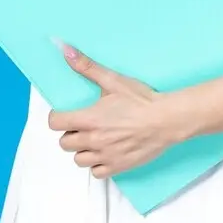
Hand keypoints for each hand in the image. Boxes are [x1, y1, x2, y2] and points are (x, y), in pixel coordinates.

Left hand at [47, 43, 184, 178]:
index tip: (65, 114)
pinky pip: (96, 173)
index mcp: (89, 119)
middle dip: (70, 133)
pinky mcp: (119, 167)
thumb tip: (65, 50)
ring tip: (94, 139)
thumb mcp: (112, 80)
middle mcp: (94, 140)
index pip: (55, 123)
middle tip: (83, 126)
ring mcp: (106, 155)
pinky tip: (105, 152)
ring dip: (82, 150)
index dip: (58, 117)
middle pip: (64, 143)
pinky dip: (97, 164)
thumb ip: (87, 67)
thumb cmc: (141, 100)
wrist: (166, 119)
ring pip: (78, 159)